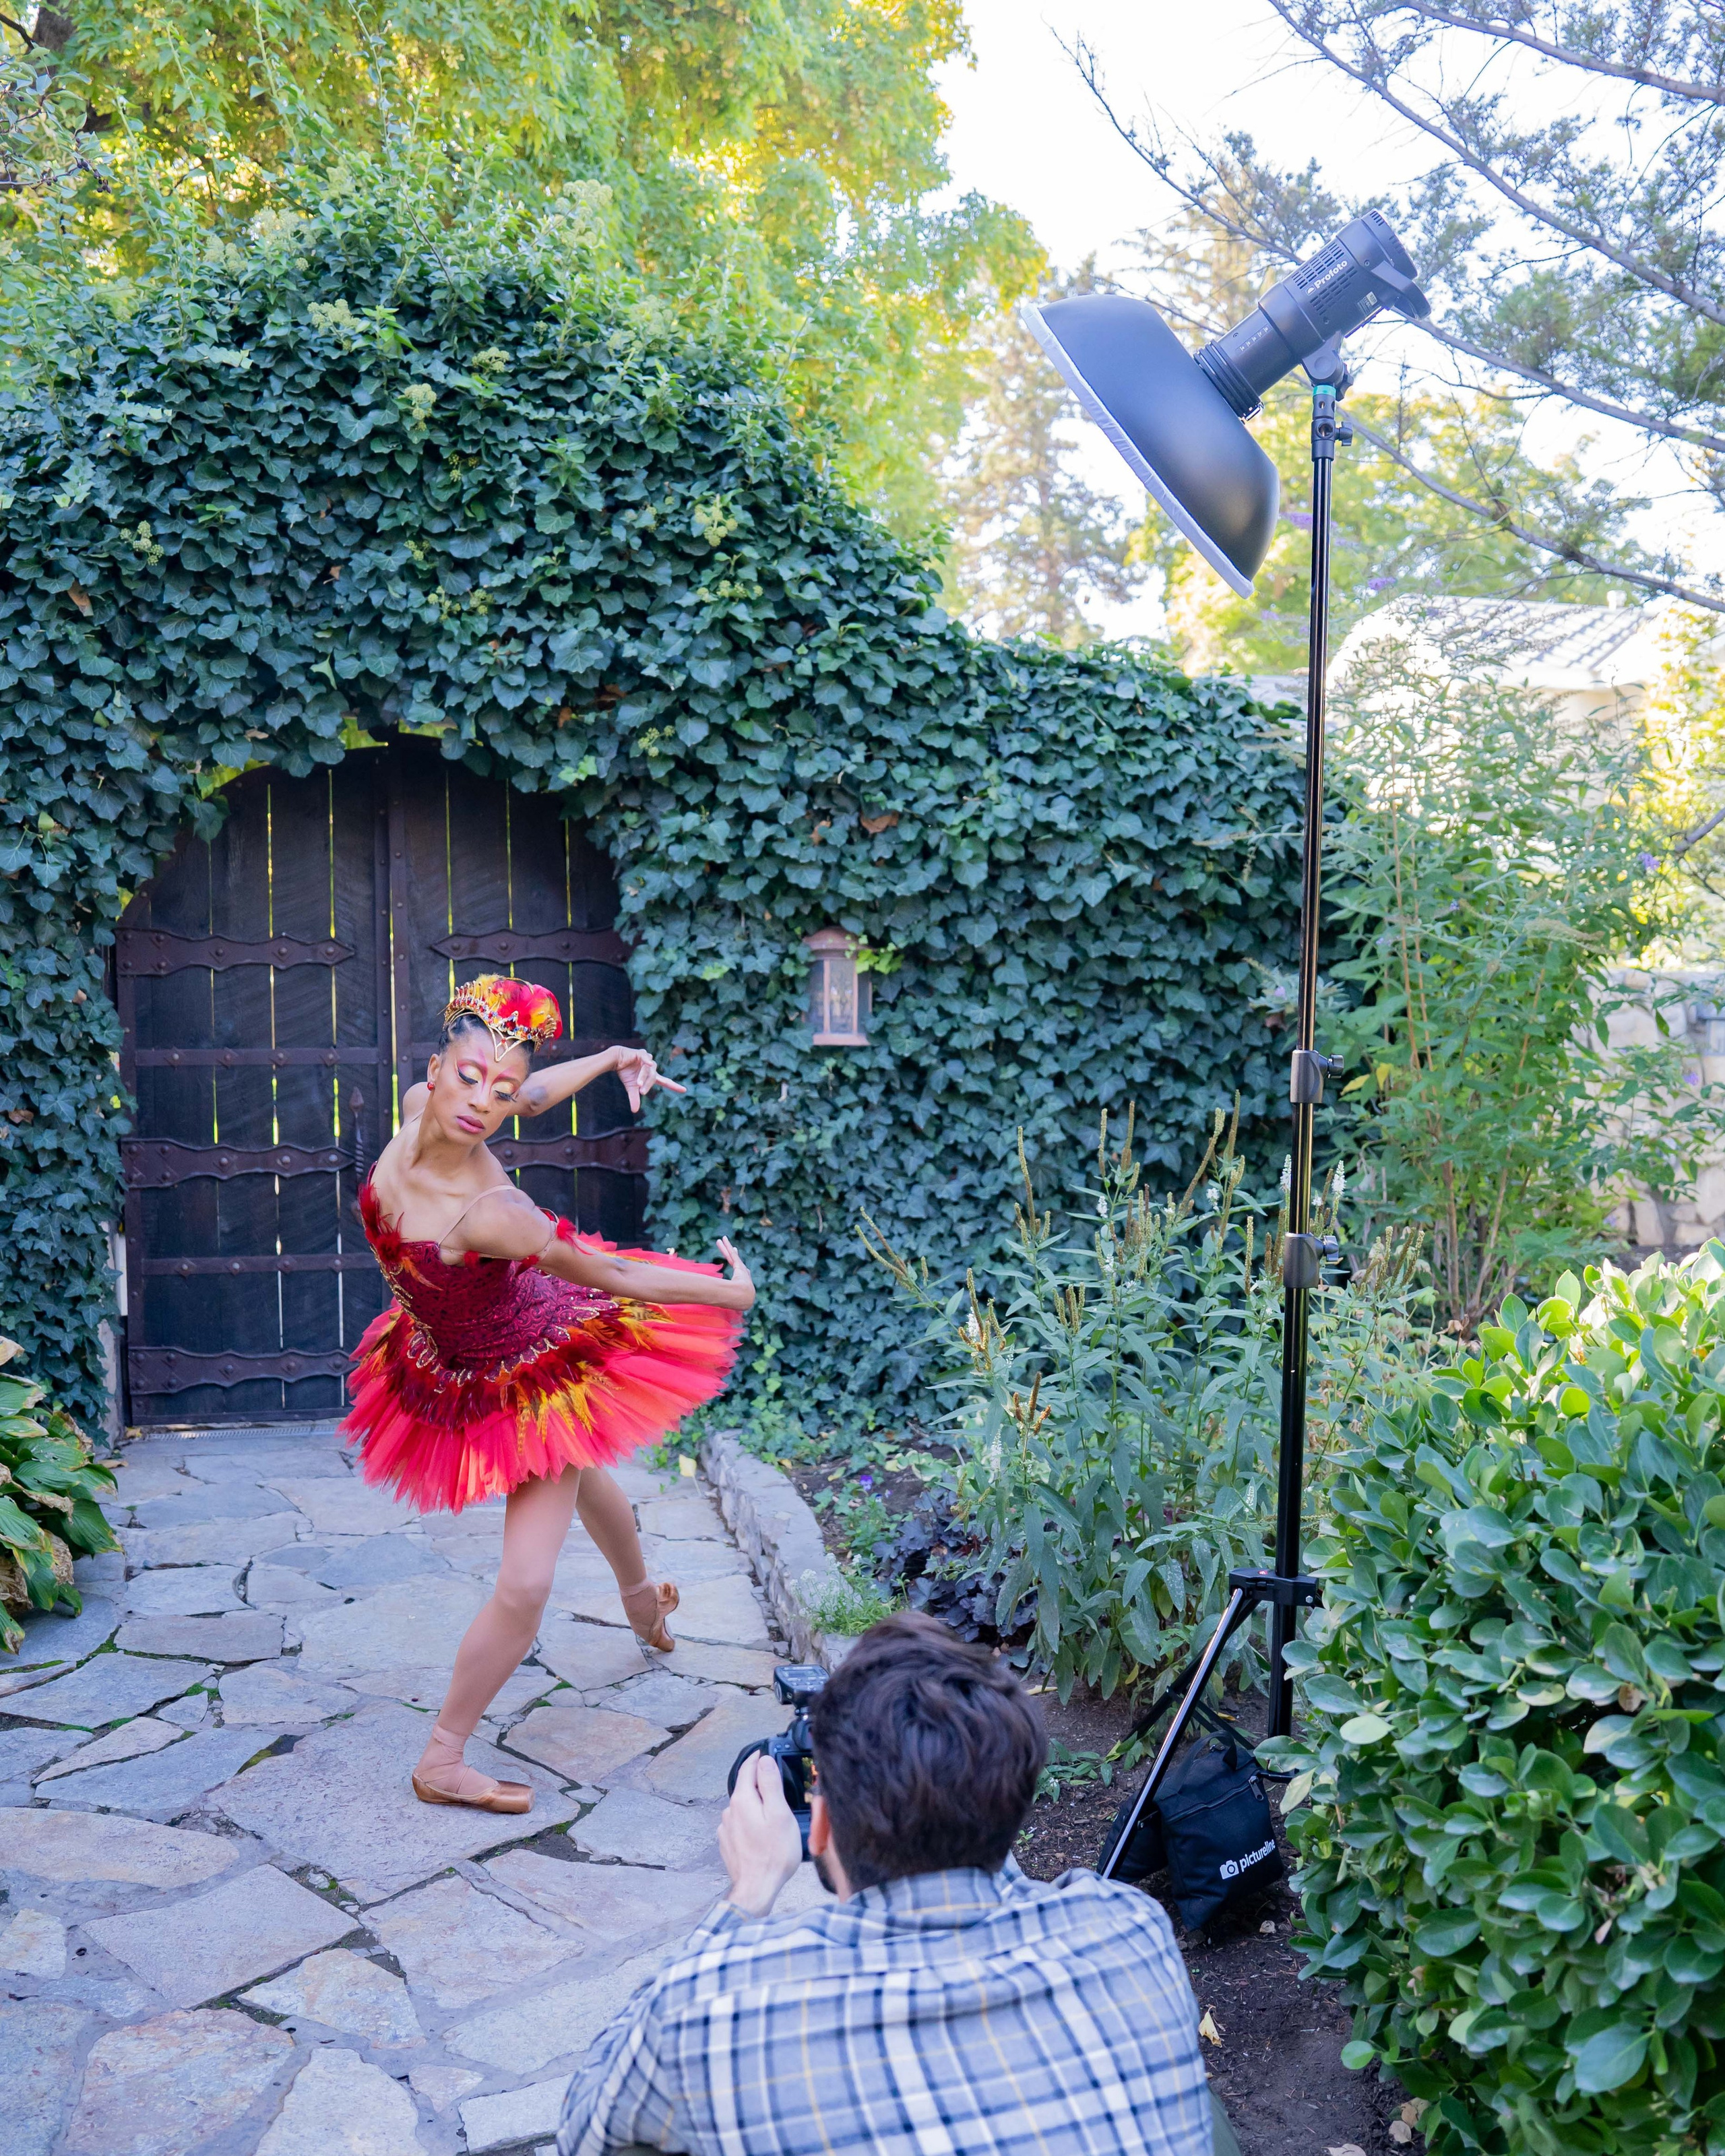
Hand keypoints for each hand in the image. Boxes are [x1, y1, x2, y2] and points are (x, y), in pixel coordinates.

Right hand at [613, 1047, 685, 1111]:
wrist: (617, 1060)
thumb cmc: (626, 1073)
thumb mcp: (631, 1087)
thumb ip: (634, 1097)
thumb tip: (634, 1111)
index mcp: (652, 1076)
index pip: (665, 1082)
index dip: (674, 1086)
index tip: (684, 1090)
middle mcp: (652, 1067)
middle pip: (654, 1077)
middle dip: (648, 1085)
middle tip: (642, 1092)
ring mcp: (647, 1060)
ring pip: (648, 1069)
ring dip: (643, 1077)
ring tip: (637, 1084)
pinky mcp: (640, 1053)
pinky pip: (645, 1056)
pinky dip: (647, 1060)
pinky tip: (649, 1063)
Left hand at [717, 1237, 754, 1310]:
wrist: (743, 1297)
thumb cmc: (736, 1300)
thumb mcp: (729, 1300)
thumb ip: (724, 1300)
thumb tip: (715, 1304)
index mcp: (741, 1282)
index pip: (738, 1272)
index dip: (737, 1266)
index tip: (737, 1263)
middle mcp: (742, 1273)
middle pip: (734, 1261)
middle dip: (732, 1254)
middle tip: (733, 1248)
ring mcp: (740, 1268)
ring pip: (731, 1256)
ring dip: (726, 1247)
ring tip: (721, 1239)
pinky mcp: (738, 1264)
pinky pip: (731, 1254)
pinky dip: (727, 1246)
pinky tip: (723, 1239)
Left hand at [718, 1751, 802, 1918]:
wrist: (757, 1889)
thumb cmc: (773, 1853)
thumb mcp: (779, 1814)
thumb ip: (770, 1784)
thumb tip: (764, 1761)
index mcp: (742, 1800)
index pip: (747, 1769)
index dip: (757, 1759)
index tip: (765, 1753)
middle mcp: (729, 1812)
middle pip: (744, 1788)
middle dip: (759, 1784)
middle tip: (776, 1783)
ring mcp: (726, 1829)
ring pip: (742, 1808)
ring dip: (755, 1805)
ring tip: (772, 1812)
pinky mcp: (728, 1845)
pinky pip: (739, 1825)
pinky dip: (750, 1822)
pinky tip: (761, 1833)